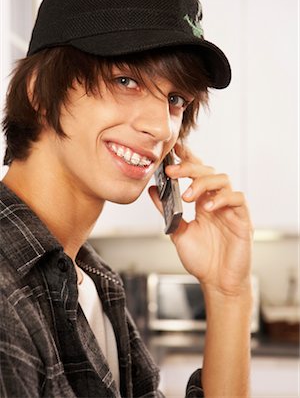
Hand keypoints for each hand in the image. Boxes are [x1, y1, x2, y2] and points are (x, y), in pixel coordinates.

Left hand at [149, 143, 253, 296]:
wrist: (217, 282)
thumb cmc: (202, 259)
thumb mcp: (177, 231)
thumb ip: (166, 211)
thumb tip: (152, 190)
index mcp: (202, 201)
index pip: (197, 173)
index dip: (188, 158)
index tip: (175, 148)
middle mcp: (216, 201)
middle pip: (208, 171)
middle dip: (189, 168)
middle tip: (172, 171)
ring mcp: (230, 208)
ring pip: (223, 179)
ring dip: (203, 183)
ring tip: (188, 196)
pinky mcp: (243, 219)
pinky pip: (237, 198)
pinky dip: (222, 198)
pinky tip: (208, 207)